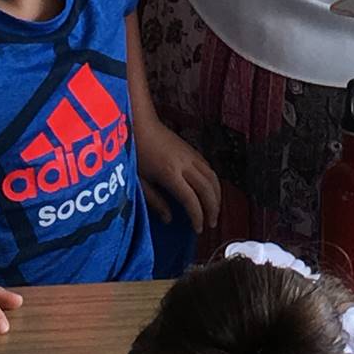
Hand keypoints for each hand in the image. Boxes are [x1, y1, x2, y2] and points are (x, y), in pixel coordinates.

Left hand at [137, 117, 221, 232]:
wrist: (140, 123)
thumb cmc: (135, 152)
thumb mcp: (140, 181)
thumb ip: (155, 201)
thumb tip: (169, 219)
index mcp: (170, 174)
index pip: (191, 200)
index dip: (197, 217)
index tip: (198, 229)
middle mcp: (185, 164)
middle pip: (208, 189)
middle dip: (213, 209)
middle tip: (211, 224)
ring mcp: (191, 155)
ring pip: (213, 178)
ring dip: (217, 196)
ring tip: (215, 211)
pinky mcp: (192, 150)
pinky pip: (209, 168)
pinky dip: (213, 183)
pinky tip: (210, 192)